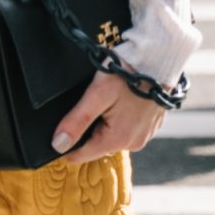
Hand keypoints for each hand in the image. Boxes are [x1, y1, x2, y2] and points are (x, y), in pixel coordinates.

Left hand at [52, 71, 166, 164]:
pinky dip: (118, 119)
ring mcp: (144, 135)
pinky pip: (127, 128)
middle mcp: (133, 142)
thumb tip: (57, 145)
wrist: (158, 59)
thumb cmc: (127, 74)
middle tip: (86, 104)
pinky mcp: (151, 125)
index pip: (81, 155)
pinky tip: (117, 102)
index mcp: (118, 139)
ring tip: (104, 101)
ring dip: (103, 124)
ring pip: (112, 136)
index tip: (56, 133)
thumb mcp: (96, 94)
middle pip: (97, 145)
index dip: (65, 146)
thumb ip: (76, 121)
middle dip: (87, 131)